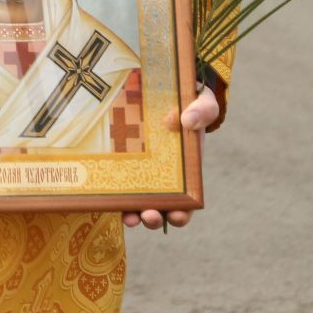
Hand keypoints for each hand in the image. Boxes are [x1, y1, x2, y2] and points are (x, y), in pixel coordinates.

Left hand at [124, 86, 218, 231]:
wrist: (167, 94)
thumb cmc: (189, 104)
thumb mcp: (203, 104)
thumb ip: (203, 111)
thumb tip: (188, 121)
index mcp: (186, 172)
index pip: (186, 203)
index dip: (182, 214)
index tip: (177, 216)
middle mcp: (163, 179)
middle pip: (159, 209)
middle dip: (154, 218)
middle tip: (150, 216)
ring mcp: (142, 174)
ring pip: (137, 204)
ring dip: (133, 215)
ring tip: (129, 217)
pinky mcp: (123, 163)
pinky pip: (118, 185)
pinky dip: (116, 197)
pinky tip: (109, 201)